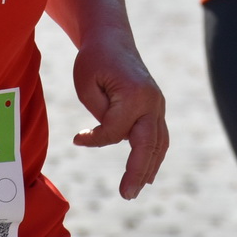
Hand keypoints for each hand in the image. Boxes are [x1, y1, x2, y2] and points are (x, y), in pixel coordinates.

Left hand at [71, 33, 167, 199]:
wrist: (112, 40)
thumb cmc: (94, 61)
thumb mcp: (86, 84)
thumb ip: (100, 116)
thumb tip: (108, 139)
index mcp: (134, 94)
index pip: (115, 131)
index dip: (95, 139)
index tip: (77, 138)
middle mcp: (152, 102)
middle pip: (147, 144)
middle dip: (137, 171)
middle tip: (126, 195)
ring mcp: (157, 106)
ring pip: (158, 144)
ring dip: (148, 168)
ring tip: (135, 190)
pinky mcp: (156, 109)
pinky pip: (159, 137)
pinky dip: (154, 156)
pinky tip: (148, 175)